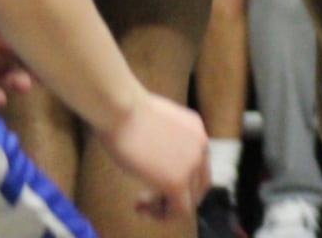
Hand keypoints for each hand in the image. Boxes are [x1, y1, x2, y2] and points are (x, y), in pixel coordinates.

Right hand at [102, 90, 209, 219]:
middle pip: (199, 184)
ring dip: (165, 207)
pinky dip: (161, 215)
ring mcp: (192, 163)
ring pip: (189, 201)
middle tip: (149, 196)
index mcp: (196, 127)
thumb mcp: (156, 122)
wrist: (121, 108)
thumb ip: (166, 140)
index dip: (179, 177)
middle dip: (175, 196)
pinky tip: (140, 205)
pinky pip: (179, 211)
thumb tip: (158, 160)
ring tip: (141, 203)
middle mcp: (201, 144)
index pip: (198, 163)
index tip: (154, 179)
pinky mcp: (177, 182)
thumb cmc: (126, 110)